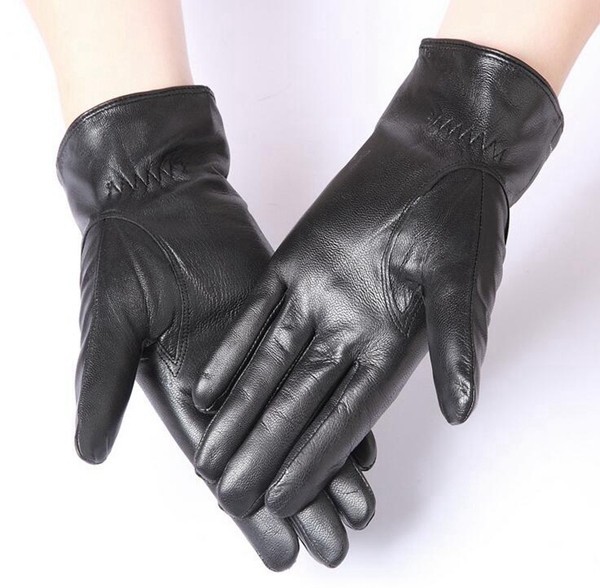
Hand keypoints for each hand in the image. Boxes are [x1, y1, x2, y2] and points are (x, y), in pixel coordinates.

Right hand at [57, 87, 375, 569]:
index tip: (284, 550)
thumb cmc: (122, 254)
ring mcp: (260, 342)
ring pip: (301, 407)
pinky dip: (340, 389)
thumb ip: (103, 384)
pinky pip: (319, 357)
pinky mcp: (286, 307)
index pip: (223, 461)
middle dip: (302, 494)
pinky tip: (367, 426)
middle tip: (339, 541)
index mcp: (182, 386)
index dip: (251, 507)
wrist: (157, 195)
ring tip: (362, 497)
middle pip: (270, 445)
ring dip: (329, 452)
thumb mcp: (109, 321)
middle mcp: (227, 375)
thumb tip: (89, 454)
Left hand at [192, 39, 563, 518]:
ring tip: (208, 453)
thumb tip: (463, 410)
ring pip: (269, 366)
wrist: (434, 159)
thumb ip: (456, 344)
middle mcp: (349, 333)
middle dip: (263, 449)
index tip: (283, 498)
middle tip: (229, 493)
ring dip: (239, 410)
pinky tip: (206, 386)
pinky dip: (232, 349)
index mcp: (391, 347)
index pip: (347, 418)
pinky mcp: (294, 267)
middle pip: (299, 403)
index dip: (315, 460)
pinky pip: (256, 314)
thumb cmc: (459, 219)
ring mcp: (317, 301)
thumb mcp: (462, 282)